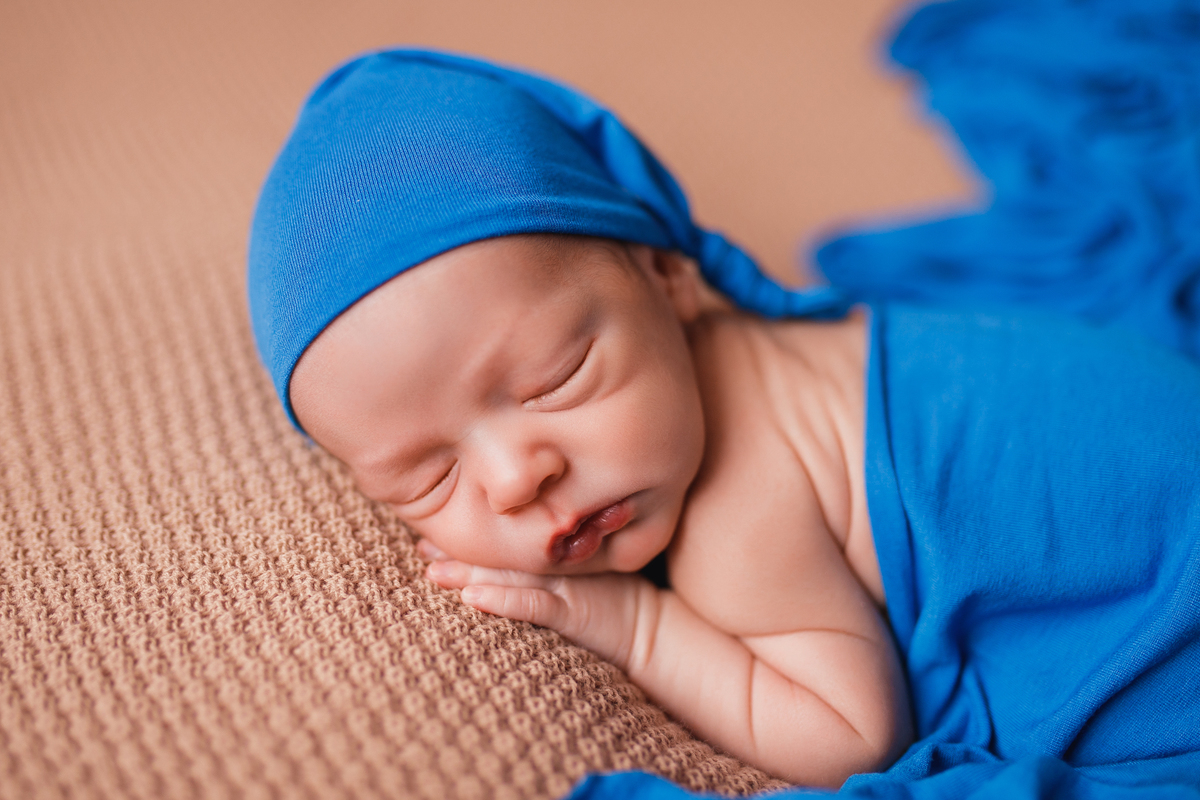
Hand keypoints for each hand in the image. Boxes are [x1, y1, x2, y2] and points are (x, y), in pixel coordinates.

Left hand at [420, 540, 659, 669]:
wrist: (651, 632)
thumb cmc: (613, 602)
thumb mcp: (581, 574)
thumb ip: (549, 558)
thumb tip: (504, 549)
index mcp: (553, 554)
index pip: (505, 539)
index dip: (469, 535)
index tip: (431, 532)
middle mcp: (555, 565)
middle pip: (499, 554)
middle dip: (458, 551)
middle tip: (420, 544)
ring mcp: (564, 586)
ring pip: (508, 576)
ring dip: (468, 573)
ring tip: (431, 570)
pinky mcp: (572, 612)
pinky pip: (533, 606)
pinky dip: (503, 602)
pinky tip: (471, 600)